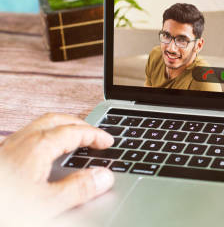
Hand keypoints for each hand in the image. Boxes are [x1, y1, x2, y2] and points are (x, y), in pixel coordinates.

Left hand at [0, 113, 114, 217]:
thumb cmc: (5, 209)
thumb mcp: (46, 205)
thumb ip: (78, 189)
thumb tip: (103, 177)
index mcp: (37, 147)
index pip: (73, 130)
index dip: (94, 134)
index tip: (108, 142)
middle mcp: (20, 142)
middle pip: (54, 120)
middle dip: (77, 123)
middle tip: (93, 134)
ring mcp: (6, 149)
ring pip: (37, 127)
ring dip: (59, 128)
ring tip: (72, 139)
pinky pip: (25, 138)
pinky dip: (43, 138)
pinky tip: (42, 156)